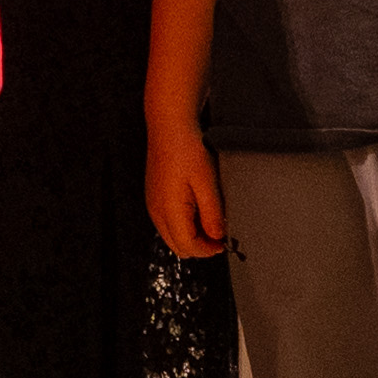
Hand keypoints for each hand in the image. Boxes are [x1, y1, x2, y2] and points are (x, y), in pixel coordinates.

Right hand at [147, 122, 226, 259]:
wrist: (169, 128)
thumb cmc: (186, 150)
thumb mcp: (207, 184)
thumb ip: (212, 215)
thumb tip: (217, 236)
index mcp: (169, 210)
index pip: (188, 247)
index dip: (208, 249)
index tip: (223, 242)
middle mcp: (156, 211)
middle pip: (178, 247)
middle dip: (200, 246)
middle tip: (218, 233)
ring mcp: (153, 205)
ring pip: (172, 236)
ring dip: (191, 235)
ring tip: (209, 218)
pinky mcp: (154, 197)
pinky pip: (168, 222)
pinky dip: (184, 224)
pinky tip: (196, 208)